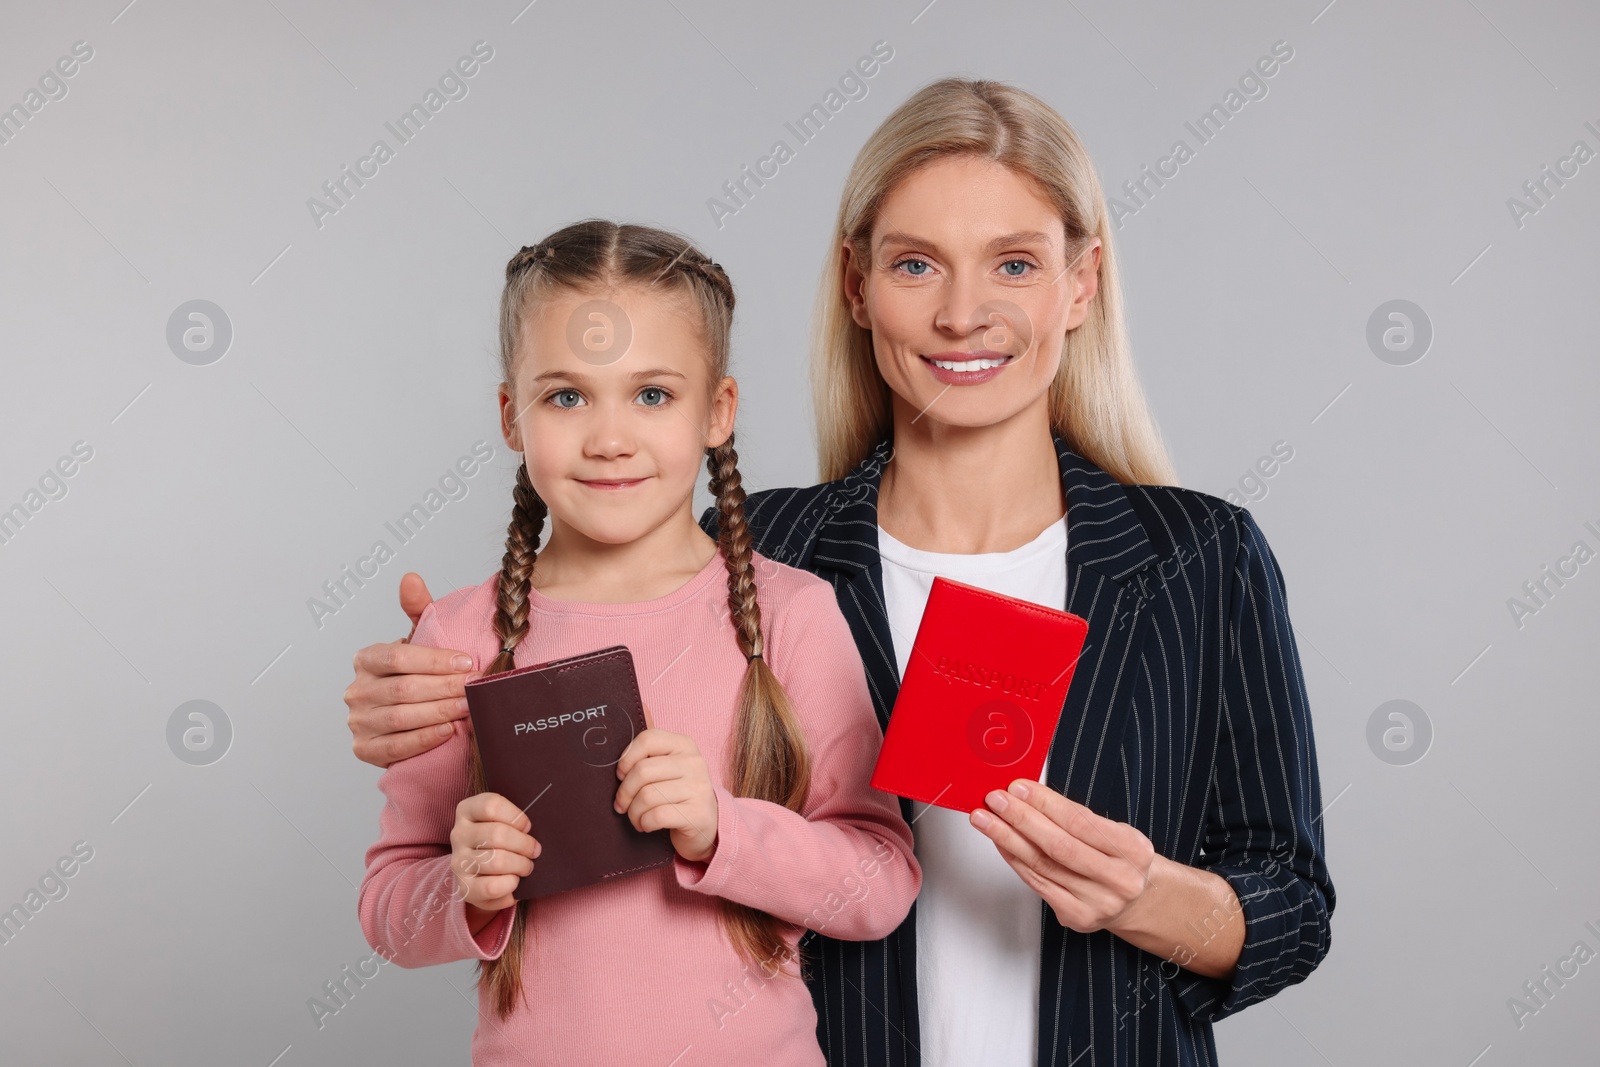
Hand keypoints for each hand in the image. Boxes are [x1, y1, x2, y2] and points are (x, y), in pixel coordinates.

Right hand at [344, 573, 476, 767]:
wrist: (407, 717)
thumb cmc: (415, 674)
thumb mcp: (418, 641)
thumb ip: (418, 609)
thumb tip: (411, 578)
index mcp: (365, 659)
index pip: (398, 657)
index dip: (434, 660)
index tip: (467, 662)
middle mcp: (356, 690)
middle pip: (403, 688)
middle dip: (445, 687)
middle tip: (476, 686)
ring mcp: (358, 722)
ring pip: (400, 717)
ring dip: (439, 712)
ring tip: (468, 706)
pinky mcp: (364, 749)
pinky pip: (395, 747)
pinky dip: (424, 739)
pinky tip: (448, 731)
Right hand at [451, 792, 540, 914]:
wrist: (483, 875)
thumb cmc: (500, 841)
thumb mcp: (503, 822)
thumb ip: (515, 819)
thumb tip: (539, 826)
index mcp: (467, 811)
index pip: (491, 805)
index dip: (516, 816)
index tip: (527, 826)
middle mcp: (458, 834)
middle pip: (497, 834)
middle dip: (524, 844)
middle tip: (535, 850)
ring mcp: (458, 862)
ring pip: (496, 861)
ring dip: (520, 865)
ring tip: (527, 866)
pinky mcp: (464, 887)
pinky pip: (492, 886)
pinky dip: (510, 884)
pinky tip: (514, 880)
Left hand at [613, 725, 718, 862]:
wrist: (707, 825)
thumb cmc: (678, 792)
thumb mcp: (667, 763)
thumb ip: (652, 740)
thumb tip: (642, 704)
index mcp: (684, 745)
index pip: (647, 739)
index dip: (626, 758)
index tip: (620, 774)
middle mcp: (694, 762)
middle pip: (643, 771)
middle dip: (625, 792)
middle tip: (622, 804)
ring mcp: (699, 788)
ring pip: (648, 796)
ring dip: (634, 812)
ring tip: (635, 817)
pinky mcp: (698, 813)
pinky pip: (657, 816)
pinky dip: (644, 823)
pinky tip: (646, 825)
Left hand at [972, 779, 1155, 934]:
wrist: (1138, 901)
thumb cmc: (1121, 859)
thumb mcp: (1117, 831)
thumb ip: (1078, 816)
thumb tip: (1029, 795)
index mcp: (1133, 851)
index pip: (1079, 822)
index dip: (1044, 803)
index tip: (1018, 787)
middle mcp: (1119, 880)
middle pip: (1059, 847)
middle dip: (1021, 819)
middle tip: (995, 800)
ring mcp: (1097, 903)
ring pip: (1043, 866)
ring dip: (1008, 839)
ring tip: (987, 819)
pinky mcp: (1077, 917)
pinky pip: (1038, 883)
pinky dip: (1015, 860)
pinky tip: (1001, 843)